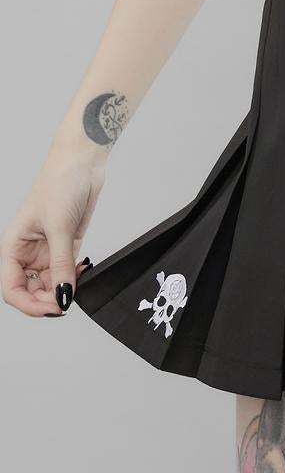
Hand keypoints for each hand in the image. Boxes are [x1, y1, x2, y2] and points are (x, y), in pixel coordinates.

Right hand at [1, 148, 105, 316]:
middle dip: (50, 299)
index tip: (54, 308)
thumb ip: (60, 265)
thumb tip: (62, 296)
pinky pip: (68, 271)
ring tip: (79, 278)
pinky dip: (76, 276)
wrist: (82, 163)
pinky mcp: (66, 245)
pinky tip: (85, 269)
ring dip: (66, 287)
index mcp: (12, 246)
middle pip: (32, 291)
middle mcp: (27, 252)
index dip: (30, 305)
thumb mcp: (60, 229)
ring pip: (51, 284)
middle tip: (70, 298)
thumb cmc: (60, 184)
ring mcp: (47, 250)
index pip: (12, 289)